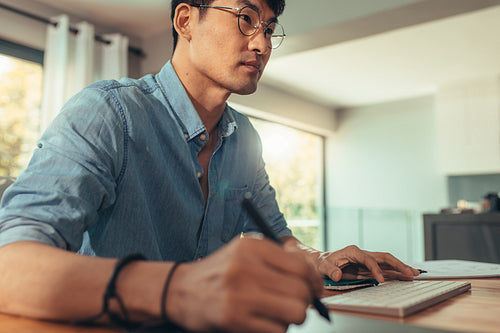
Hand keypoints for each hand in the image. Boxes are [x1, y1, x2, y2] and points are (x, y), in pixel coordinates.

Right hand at [165, 237, 322, 332]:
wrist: (180, 290)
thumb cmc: (220, 272)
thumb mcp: (245, 252)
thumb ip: (278, 259)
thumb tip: (314, 279)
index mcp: (252, 245)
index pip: (301, 266)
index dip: (314, 282)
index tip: (315, 290)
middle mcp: (246, 266)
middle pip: (301, 292)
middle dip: (305, 302)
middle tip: (297, 304)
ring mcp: (239, 293)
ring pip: (295, 313)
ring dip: (291, 318)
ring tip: (276, 313)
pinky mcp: (233, 318)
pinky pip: (277, 331)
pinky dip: (275, 330)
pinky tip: (260, 322)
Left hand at [317, 245, 419, 282]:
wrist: (321, 261)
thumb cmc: (322, 263)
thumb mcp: (323, 266)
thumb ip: (330, 270)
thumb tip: (337, 275)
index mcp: (353, 251)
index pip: (369, 260)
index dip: (376, 270)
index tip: (381, 281)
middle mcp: (362, 253)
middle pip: (384, 257)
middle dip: (398, 264)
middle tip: (411, 273)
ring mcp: (367, 260)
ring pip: (387, 262)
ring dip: (400, 268)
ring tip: (414, 274)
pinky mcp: (368, 267)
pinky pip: (384, 269)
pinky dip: (395, 273)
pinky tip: (405, 277)